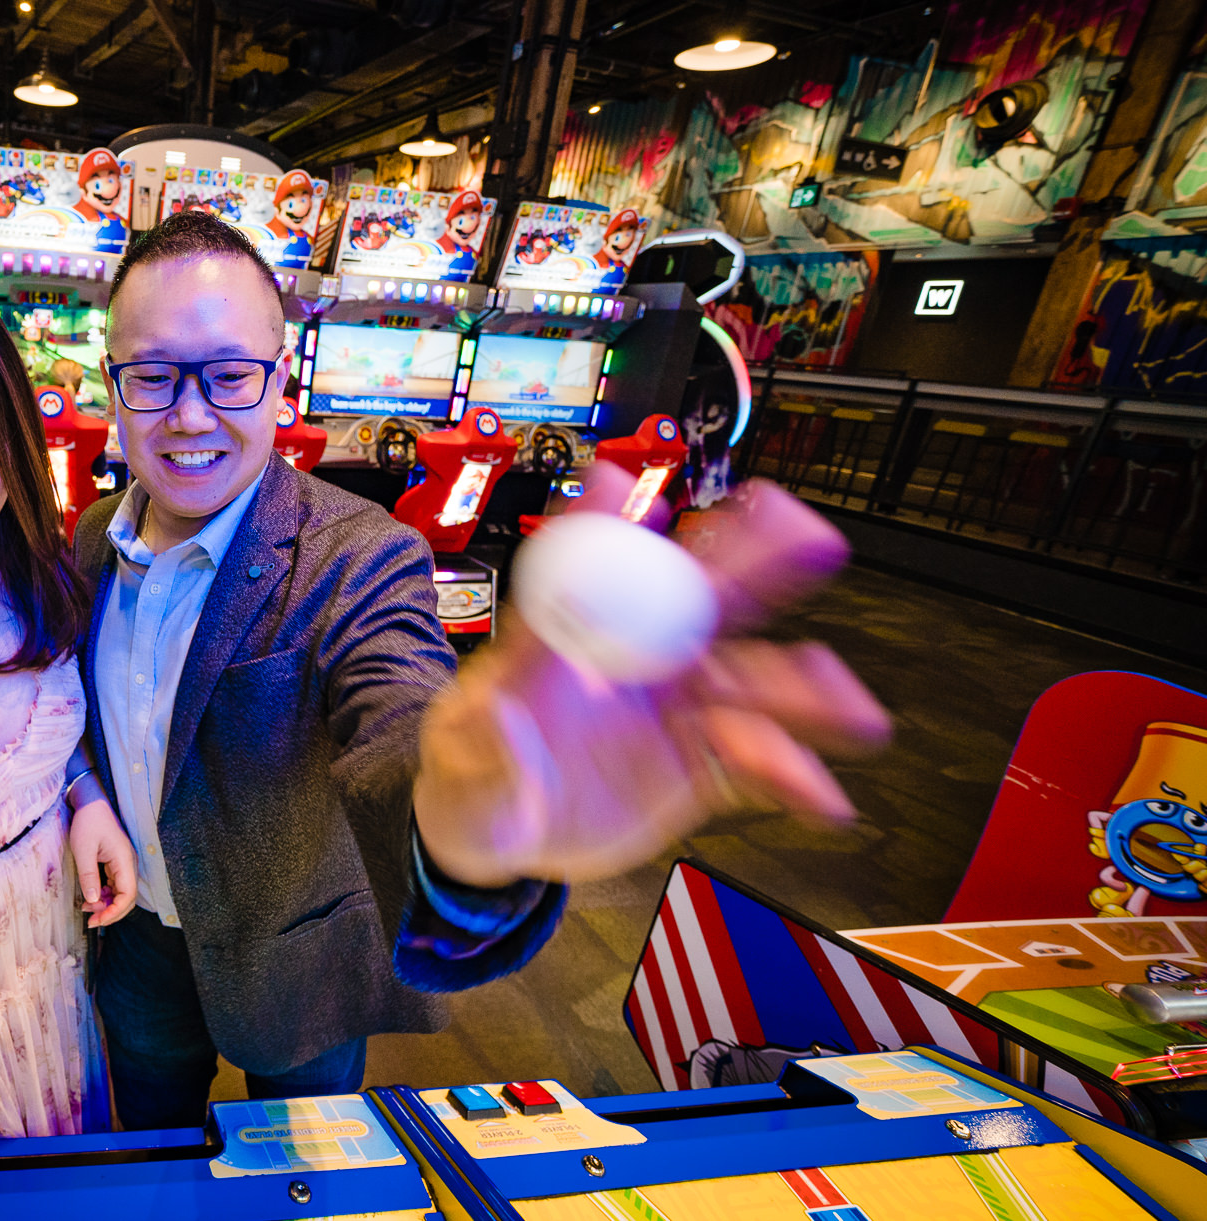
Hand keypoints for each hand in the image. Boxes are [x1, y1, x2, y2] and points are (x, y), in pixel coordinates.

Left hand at [68, 797, 137, 926]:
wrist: (92, 802)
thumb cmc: (88, 822)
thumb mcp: (83, 849)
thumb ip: (88, 875)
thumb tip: (93, 901)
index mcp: (124, 860)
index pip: (128, 894)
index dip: (115, 911)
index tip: (98, 919)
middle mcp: (128, 864)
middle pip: (127, 897)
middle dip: (111, 912)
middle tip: (91, 920)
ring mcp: (123, 863)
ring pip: (121, 893)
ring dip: (107, 904)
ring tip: (87, 909)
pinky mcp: (117, 862)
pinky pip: (115, 885)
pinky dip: (104, 895)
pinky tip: (91, 897)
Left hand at [413, 464, 889, 887]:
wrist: (495, 831)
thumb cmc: (471, 772)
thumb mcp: (461, 759)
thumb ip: (488, 741)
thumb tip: (497, 713)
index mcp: (572, 637)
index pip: (596, 566)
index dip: (613, 520)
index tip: (629, 480)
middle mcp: (638, 657)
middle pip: (706, 595)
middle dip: (759, 562)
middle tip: (809, 536)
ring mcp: (676, 708)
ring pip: (754, 682)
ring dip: (805, 690)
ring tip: (851, 713)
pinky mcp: (700, 764)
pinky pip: (760, 762)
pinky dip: (796, 777)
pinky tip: (823, 799)